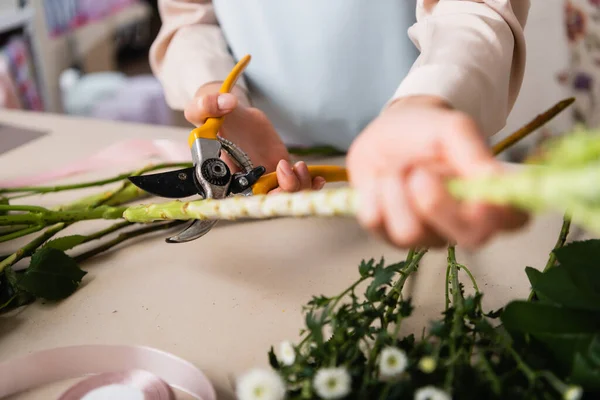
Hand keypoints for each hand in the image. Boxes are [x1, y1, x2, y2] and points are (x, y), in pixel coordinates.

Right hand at [184, 83, 324, 192]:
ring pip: (287, 195)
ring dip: (299, 185)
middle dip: (285, 190)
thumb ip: (207, 105)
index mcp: (225, 177)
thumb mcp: (203, 109)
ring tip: (298, 165)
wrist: (230, 112)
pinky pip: (297, 185)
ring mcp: (266, 178)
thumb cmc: (213, 116)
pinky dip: (310, 184)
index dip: (262, 196)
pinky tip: (317, 177)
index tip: (273, 182)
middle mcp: (247, 183)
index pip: (244, 199)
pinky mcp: (280, 170)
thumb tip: (227, 103)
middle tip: (285, 168)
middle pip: (270, 201)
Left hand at [347, 95, 527, 248]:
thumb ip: (475, 155)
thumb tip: (494, 182)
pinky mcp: (387, 233)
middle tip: (419, 172)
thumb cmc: (429, 130)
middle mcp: (461, 224)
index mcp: (490, 197)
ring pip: (411, 234)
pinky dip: (373, 193)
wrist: (387, 129)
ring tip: (398, 167)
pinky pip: (376, 223)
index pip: (514, 220)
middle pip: (469, 238)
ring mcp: (424, 234)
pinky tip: (380, 179)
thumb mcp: (454, 130)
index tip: (479, 197)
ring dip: (397, 190)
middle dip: (438, 204)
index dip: (501, 214)